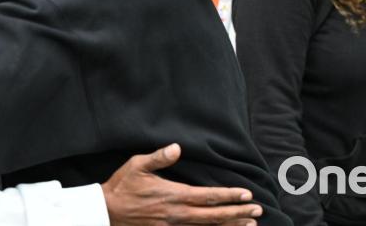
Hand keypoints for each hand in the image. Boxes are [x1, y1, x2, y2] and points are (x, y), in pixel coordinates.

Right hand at [103, 143, 261, 224]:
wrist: (107, 211)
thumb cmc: (122, 186)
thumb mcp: (137, 165)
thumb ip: (159, 157)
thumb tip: (177, 148)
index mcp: (173, 195)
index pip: (209, 196)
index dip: (230, 195)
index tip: (247, 194)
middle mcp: (177, 214)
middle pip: (214, 215)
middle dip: (238, 212)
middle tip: (257, 211)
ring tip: (249, 225)